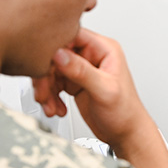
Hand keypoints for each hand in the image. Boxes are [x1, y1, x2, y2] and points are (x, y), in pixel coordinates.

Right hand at [32, 28, 149, 151]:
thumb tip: (59, 54)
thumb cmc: (125, 112)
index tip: (41, 62)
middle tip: (44, 94)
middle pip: (56, 53)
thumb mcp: (104, 90)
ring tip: (51, 106)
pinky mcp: (74, 81)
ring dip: (46, 89)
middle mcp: (92, 55)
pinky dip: (50, 96)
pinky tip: (57, 108)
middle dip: (46, 75)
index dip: (53, 47)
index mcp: (104, 49)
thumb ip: (82, 71)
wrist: (126, 133)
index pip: (71, 34)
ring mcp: (82, 68)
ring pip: (51, 69)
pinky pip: (52, 82)